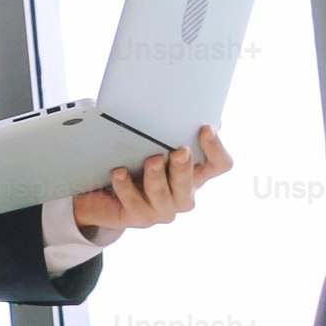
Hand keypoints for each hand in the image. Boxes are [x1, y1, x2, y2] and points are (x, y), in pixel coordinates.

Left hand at [72, 124, 233, 239]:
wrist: (105, 194)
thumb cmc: (136, 163)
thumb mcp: (152, 144)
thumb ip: (169, 131)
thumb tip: (184, 108)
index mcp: (194, 173)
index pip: (219, 164)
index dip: (216, 148)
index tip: (205, 128)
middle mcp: (182, 194)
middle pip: (191, 182)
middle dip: (184, 166)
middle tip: (180, 150)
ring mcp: (162, 209)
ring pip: (164, 196)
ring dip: (157, 177)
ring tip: (151, 160)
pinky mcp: (139, 217)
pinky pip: (134, 202)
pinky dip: (126, 186)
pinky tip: (119, 173)